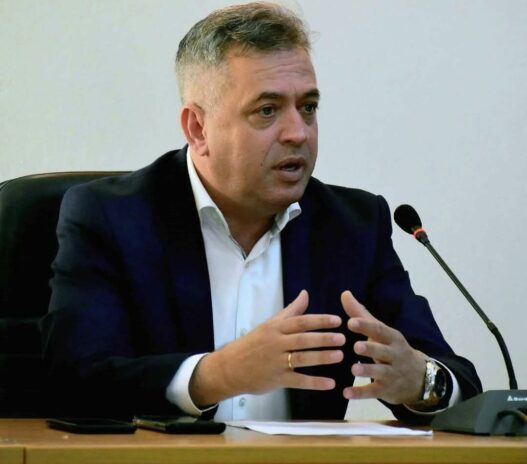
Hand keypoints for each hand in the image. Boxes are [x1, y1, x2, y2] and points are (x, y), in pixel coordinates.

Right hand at [189, 290, 345, 405]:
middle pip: (303, 339)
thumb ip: (291, 311)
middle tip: (342, 338)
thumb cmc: (253, 343)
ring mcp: (276, 362)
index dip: (319, 321)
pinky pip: (298, 381)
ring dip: (322, 358)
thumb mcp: (270, 324)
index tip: (337, 320)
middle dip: (323, 339)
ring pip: (302, 359)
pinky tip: (330, 384)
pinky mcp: (277, 380)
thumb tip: (305, 294)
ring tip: (340, 356)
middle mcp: (276, 343)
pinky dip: (314, 383)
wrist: (230, 367)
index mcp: (276, 328)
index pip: (300, 322)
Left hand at [341, 290, 425, 404]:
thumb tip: (344, 293)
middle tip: (355, 346)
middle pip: (383, 351)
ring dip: (367, 371)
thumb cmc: (391, 348)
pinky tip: (346, 393)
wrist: (419, 378)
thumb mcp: (380, 331)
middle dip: (370, 348)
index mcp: (392, 338)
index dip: (366, 326)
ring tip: (353, 369)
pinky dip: (360, 393)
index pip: (379, 330)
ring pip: (380, 372)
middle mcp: (395, 355)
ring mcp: (392, 373)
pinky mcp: (387, 390)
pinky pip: (374, 392)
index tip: (351, 321)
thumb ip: (361, 314)